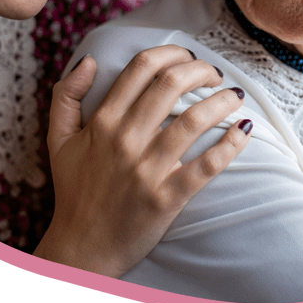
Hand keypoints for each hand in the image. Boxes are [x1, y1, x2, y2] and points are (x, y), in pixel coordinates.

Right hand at [33, 45, 250, 276]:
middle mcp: (125, 140)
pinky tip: (243, 130)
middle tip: (214, 74)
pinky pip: (206, 166)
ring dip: (221, 100)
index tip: (188, 56)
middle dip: (201, 69)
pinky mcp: (167, 198)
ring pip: (193, 120)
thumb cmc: (74, 191)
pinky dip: (230, 145)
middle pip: (171, 84)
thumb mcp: (58, 140)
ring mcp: (147, 170)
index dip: (171, 52)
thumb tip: (90, 60)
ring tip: (235, 95)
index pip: (142, 68)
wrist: (82, 250)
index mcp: (102, 122)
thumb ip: (66, 96)